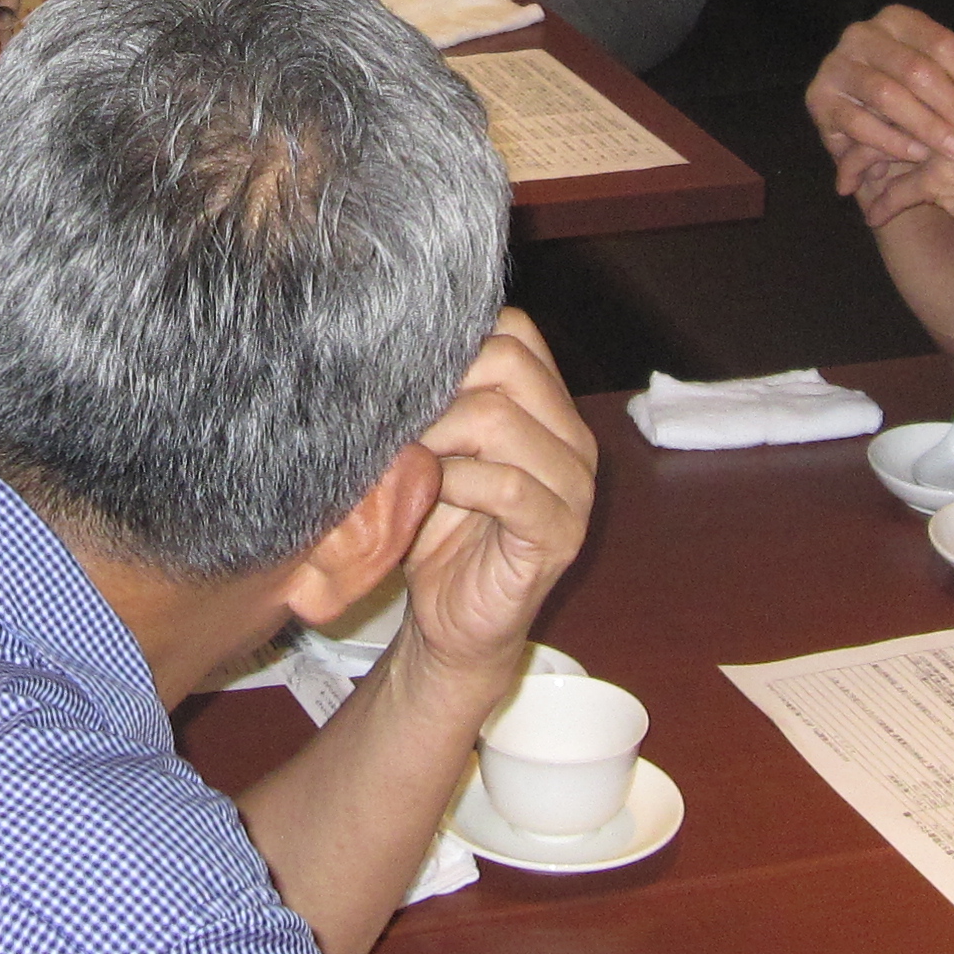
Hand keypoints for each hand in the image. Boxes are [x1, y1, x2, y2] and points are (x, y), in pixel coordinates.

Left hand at [398, 312, 596, 688]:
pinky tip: (429, 495)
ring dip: (435, 435)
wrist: (453, 623)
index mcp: (547, 405)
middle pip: (506, 361)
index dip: (451, 340)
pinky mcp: (561, 532)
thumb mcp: (429, 449)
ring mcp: (574, 485)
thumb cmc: (436, 529)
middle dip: (437, 383)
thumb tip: (378, 343)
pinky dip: (454, 482)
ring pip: (499, 419)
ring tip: (405, 460)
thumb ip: (429, 399)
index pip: (513, 330)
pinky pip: (505, 485)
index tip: (401, 373)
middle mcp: (572, 436)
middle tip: (397, 420)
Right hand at [806, 6, 953, 192]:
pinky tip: (921, 156)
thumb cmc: (917, 101)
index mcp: (896, 20)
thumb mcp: (949, 81)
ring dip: (929, 127)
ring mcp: (836, 64)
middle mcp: (861, 34)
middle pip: (917, 69)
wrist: (869, 135)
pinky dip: (892, 141)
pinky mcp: (819, 98)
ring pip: (888, 95)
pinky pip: (859, 122)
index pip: (942, 44)